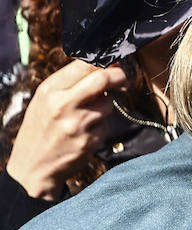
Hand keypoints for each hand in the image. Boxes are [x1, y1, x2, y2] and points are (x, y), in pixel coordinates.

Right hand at [7, 59, 128, 198]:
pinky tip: (84, 133)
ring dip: (105, 106)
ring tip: (87, 115)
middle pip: (103, 79)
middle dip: (119, 76)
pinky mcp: (90, 140)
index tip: (113, 64)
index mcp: (50, 90)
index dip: (105, 62)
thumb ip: (70, 82)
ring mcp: (78, 123)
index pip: (85, 64)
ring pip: (109, 103)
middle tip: (122, 79)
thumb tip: (102, 65)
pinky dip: (101, 126)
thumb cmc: (40, 129)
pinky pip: (106, 125)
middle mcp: (64, 104)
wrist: (32, 167)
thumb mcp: (44, 100)